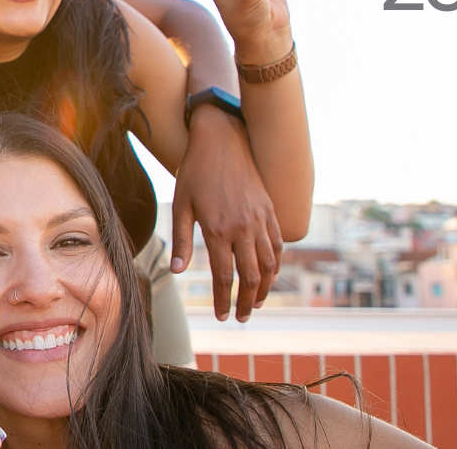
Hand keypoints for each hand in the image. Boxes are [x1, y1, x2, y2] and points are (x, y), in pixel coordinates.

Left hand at [173, 107, 283, 321]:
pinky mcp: (269, 209)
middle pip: (251, 276)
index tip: (221, 316)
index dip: (223, 300)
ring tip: (257, 302)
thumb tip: (179, 272)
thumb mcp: (181, 204)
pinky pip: (278, 244)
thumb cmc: (195, 171)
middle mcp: (244, 227)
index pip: (224, 276)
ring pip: (270, 263)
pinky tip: (270, 274)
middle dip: (247, 302)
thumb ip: (183, 240)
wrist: (222, 138)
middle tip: (241, 317)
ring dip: (265, 288)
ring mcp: (260, 218)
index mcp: (219, 229)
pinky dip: (277, 264)